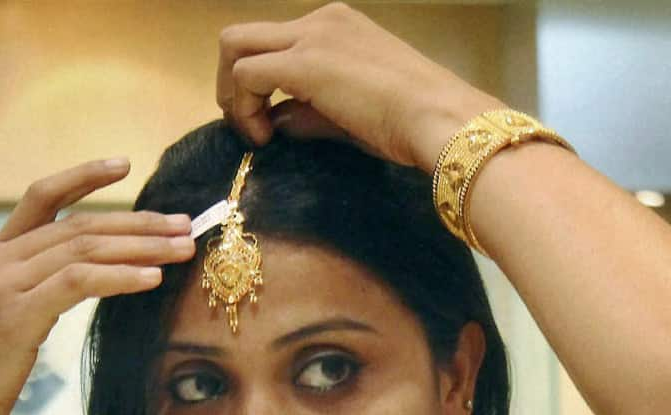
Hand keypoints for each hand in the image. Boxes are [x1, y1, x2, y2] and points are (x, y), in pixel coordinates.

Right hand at [0, 158, 194, 414]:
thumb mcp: (8, 326)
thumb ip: (39, 294)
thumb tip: (91, 279)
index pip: (40, 199)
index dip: (81, 177)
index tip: (123, 164)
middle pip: (76, 225)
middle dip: (136, 223)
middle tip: (182, 226)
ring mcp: (1, 286)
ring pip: (81, 248)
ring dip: (140, 247)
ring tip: (181, 250)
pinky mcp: (15, 315)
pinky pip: (78, 282)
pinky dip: (120, 277)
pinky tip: (152, 280)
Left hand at [217, 2, 501, 171]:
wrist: (438, 118)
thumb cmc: (410, 123)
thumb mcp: (351, 115)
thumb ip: (309, 114)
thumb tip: (276, 122)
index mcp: (336, 26)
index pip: (275, 44)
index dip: (258, 86)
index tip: (267, 125)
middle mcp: (320, 21)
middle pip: (243, 37)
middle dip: (232, 83)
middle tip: (247, 125)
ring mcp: (311, 37)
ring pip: (236, 45)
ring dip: (232, 93)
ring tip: (254, 133)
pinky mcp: (304, 63)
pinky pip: (247, 75)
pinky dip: (243, 108)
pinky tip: (264, 138)